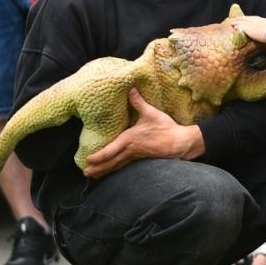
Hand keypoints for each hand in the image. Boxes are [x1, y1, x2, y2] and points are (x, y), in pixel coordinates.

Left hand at [82, 88, 201, 177]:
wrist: (180, 142)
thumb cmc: (166, 128)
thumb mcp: (151, 113)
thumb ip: (138, 102)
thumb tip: (130, 88)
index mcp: (130, 140)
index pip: (111, 151)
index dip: (99, 156)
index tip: (88, 159)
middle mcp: (130, 150)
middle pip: (111, 162)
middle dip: (97, 168)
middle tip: (85, 173)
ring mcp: (136, 157)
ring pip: (117, 166)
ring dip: (104, 171)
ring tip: (92, 176)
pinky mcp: (141, 160)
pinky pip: (124, 166)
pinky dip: (115, 170)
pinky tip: (110, 172)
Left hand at [230, 14, 265, 43]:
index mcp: (261, 19)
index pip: (252, 18)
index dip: (247, 18)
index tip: (244, 19)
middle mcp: (255, 21)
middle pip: (245, 18)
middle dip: (239, 19)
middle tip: (235, 19)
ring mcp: (251, 25)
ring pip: (241, 22)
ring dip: (236, 22)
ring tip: (232, 23)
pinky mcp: (248, 29)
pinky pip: (240, 27)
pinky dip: (237, 26)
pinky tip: (234, 27)